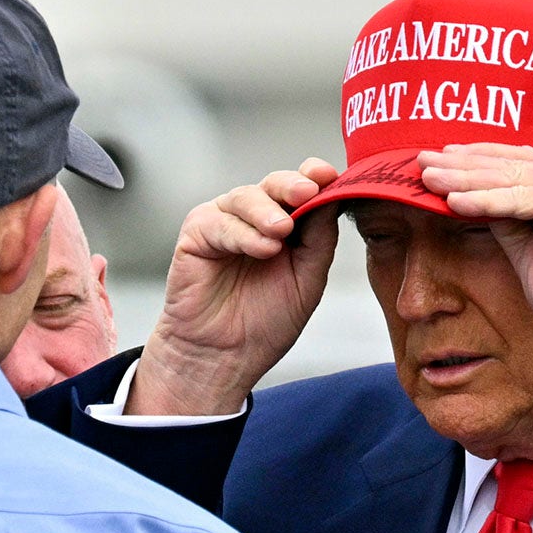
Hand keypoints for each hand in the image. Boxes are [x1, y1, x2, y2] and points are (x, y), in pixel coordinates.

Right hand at [129, 158, 340, 414]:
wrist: (226, 357)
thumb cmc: (264, 322)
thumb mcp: (308, 278)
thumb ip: (320, 238)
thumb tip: (335, 198)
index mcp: (286, 223)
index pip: (302, 189)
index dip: (315, 177)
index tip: (330, 176)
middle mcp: (255, 217)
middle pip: (275, 184)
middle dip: (292, 185)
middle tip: (307, 192)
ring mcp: (224, 222)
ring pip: (246, 197)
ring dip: (267, 211)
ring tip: (281, 231)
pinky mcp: (196, 234)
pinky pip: (219, 222)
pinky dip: (242, 233)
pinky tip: (260, 248)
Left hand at [418, 143, 532, 377]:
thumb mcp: (530, 254)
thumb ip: (509, 224)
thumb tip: (476, 202)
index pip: (524, 164)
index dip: (482, 159)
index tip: (446, 158)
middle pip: (515, 165)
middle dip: (465, 162)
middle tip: (424, 159)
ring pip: (514, 177)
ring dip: (466, 177)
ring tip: (429, 178)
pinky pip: (521, 199)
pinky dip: (485, 200)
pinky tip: (455, 201)